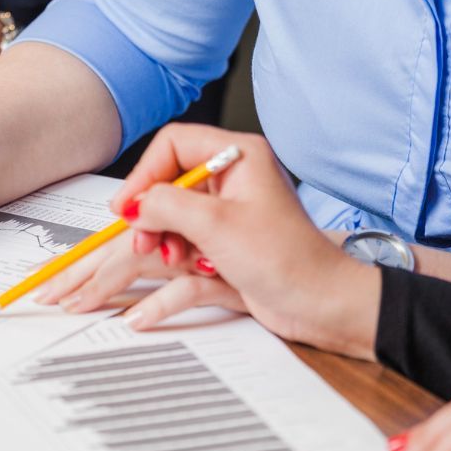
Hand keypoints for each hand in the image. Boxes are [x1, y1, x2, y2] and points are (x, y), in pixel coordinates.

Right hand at [37, 124, 379, 358]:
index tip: (128, 208)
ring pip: (171, 219)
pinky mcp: (225, 247)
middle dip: (147, 215)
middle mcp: (232, 181)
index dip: (145, 175)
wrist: (323, 305)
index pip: (173, 146)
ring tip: (165, 258)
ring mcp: (228, 215)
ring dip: (160, 241)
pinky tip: (165, 285)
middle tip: (136, 238)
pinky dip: (171, 263)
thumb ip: (167, 205)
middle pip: (166, 185)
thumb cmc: (289, 260)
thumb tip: (135, 206)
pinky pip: (183, 246)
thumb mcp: (217, 225)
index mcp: (238, 158)